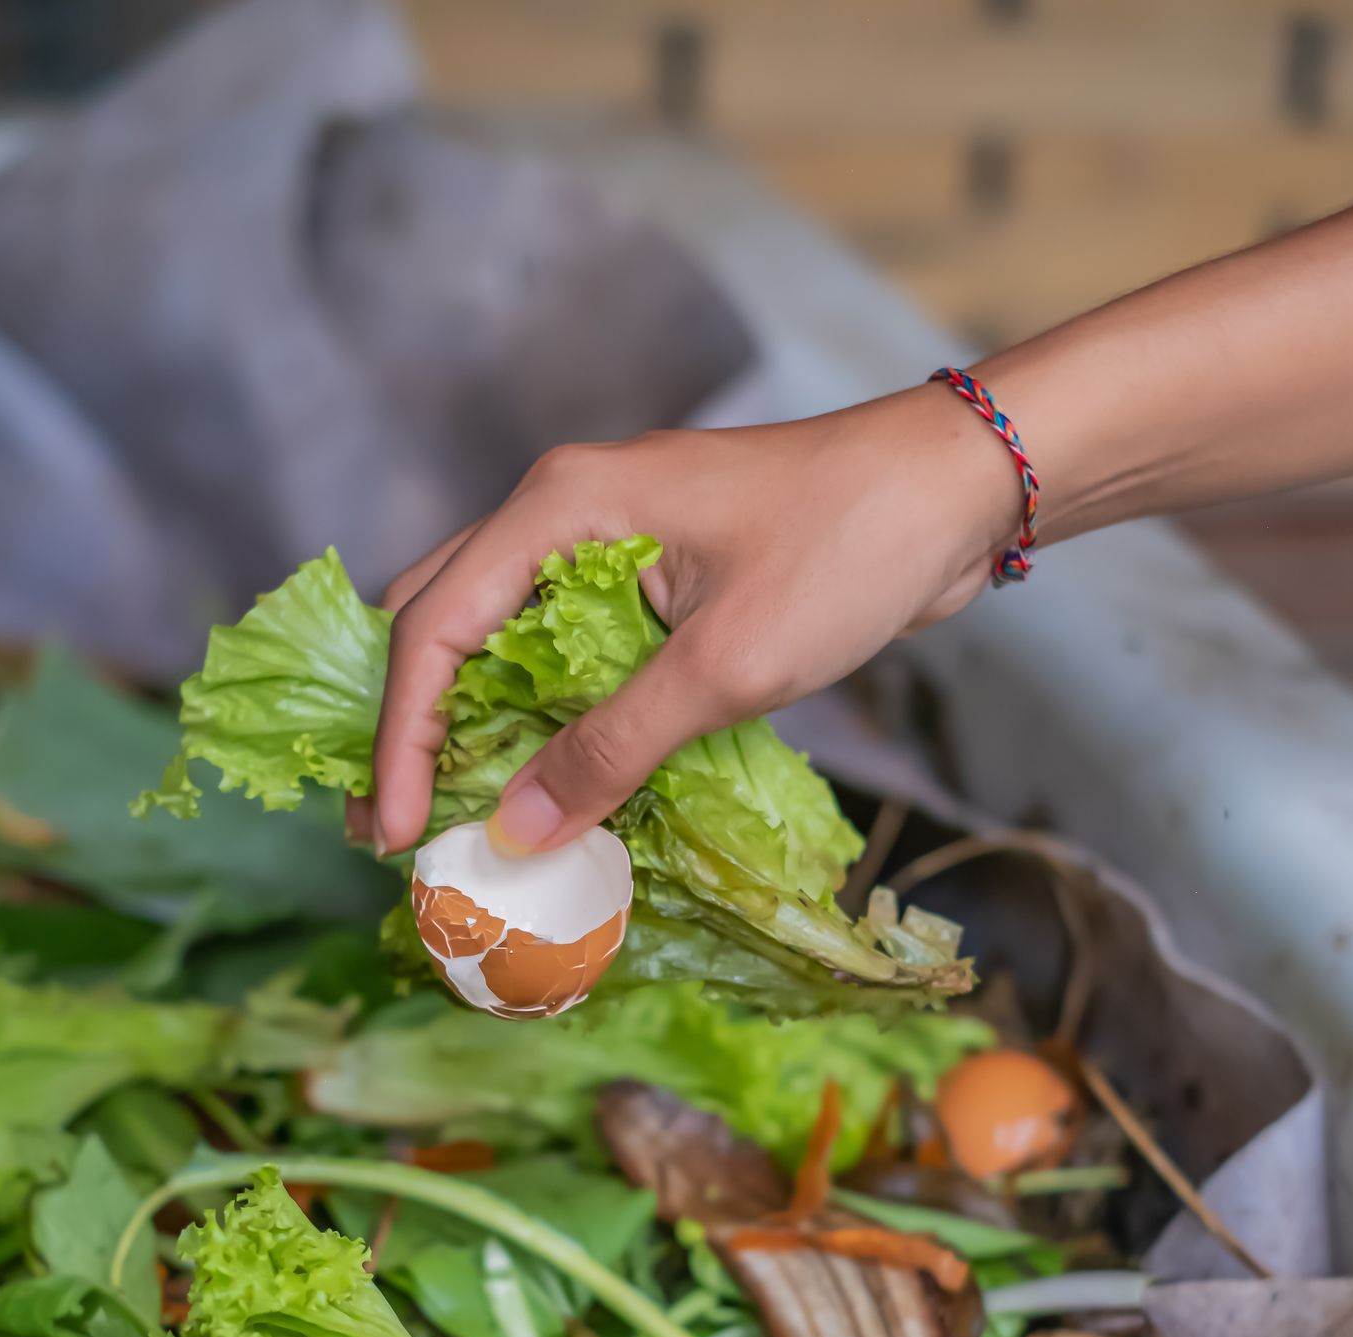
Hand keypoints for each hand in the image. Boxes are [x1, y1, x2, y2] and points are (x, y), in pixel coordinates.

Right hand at [357, 384, 1022, 854]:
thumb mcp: (724, 668)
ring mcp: (607, 538)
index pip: (433, 628)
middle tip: (400, 828)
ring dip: (475, 723)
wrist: (955, 491)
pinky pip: (564, 646)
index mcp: (560, 506)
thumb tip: (518, 830)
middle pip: (440, 622)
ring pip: (498, 636)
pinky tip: (546, 779)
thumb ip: (613, 748)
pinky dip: (542, 712)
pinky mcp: (652, 572)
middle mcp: (564, 510)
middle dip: (412, 728)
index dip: (401, 738)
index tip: (397, 830)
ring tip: (461, 817)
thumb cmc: (846, 552)